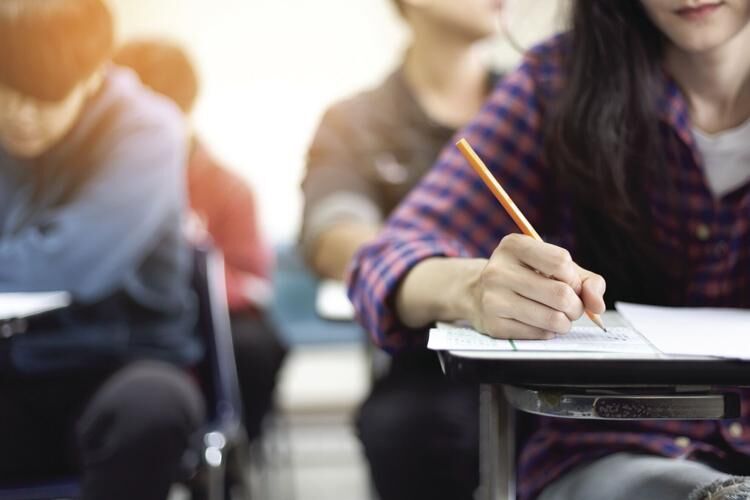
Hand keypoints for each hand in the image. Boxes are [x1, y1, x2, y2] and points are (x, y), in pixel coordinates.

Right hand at [468, 233, 605, 338]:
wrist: (478, 294)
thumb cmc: (525, 277)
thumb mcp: (553, 267)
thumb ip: (585, 280)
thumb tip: (597, 306)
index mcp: (513, 246)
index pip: (561, 262)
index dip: (575, 279)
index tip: (571, 285)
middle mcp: (498, 270)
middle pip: (560, 294)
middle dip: (576, 307)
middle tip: (572, 308)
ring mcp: (493, 299)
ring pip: (552, 318)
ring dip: (565, 323)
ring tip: (559, 318)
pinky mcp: (494, 325)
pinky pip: (538, 334)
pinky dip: (548, 332)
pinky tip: (539, 323)